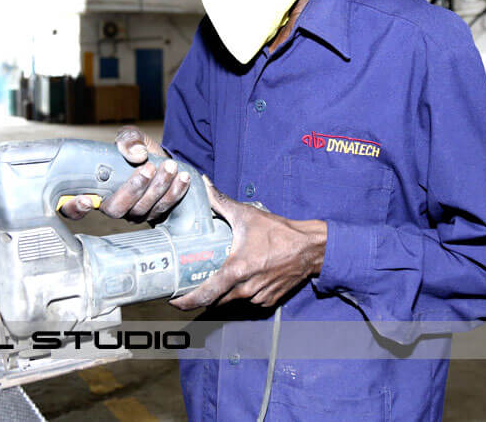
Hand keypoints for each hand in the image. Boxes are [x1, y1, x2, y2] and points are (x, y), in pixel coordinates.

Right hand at [59, 126, 190, 221]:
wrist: (164, 160)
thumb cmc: (139, 150)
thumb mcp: (131, 137)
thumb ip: (128, 139)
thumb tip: (135, 154)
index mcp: (96, 189)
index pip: (73, 208)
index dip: (75, 208)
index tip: (85, 200)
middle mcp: (112, 206)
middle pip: (115, 210)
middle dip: (133, 189)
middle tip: (149, 168)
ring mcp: (133, 214)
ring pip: (143, 210)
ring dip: (159, 187)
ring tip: (170, 166)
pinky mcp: (154, 216)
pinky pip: (164, 209)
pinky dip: (175, 192)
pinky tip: (183, 177)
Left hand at [170, 176, 326, 309]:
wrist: (311, 248)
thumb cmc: (280, 232)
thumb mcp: (247, 215)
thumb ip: (221, 202)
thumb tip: (204, 184)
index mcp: (236, 271)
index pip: (205, 295)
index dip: (186, 301)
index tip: (174, 300)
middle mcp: (246, 289)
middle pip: (216, 300)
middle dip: (203, 294)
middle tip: (192, 283)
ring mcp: (258, 297)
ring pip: (232, 300)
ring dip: (224, 291)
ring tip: (218, 276)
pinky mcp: (269, 300)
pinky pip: (248, 300)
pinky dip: (242, 291)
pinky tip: (243, 277)